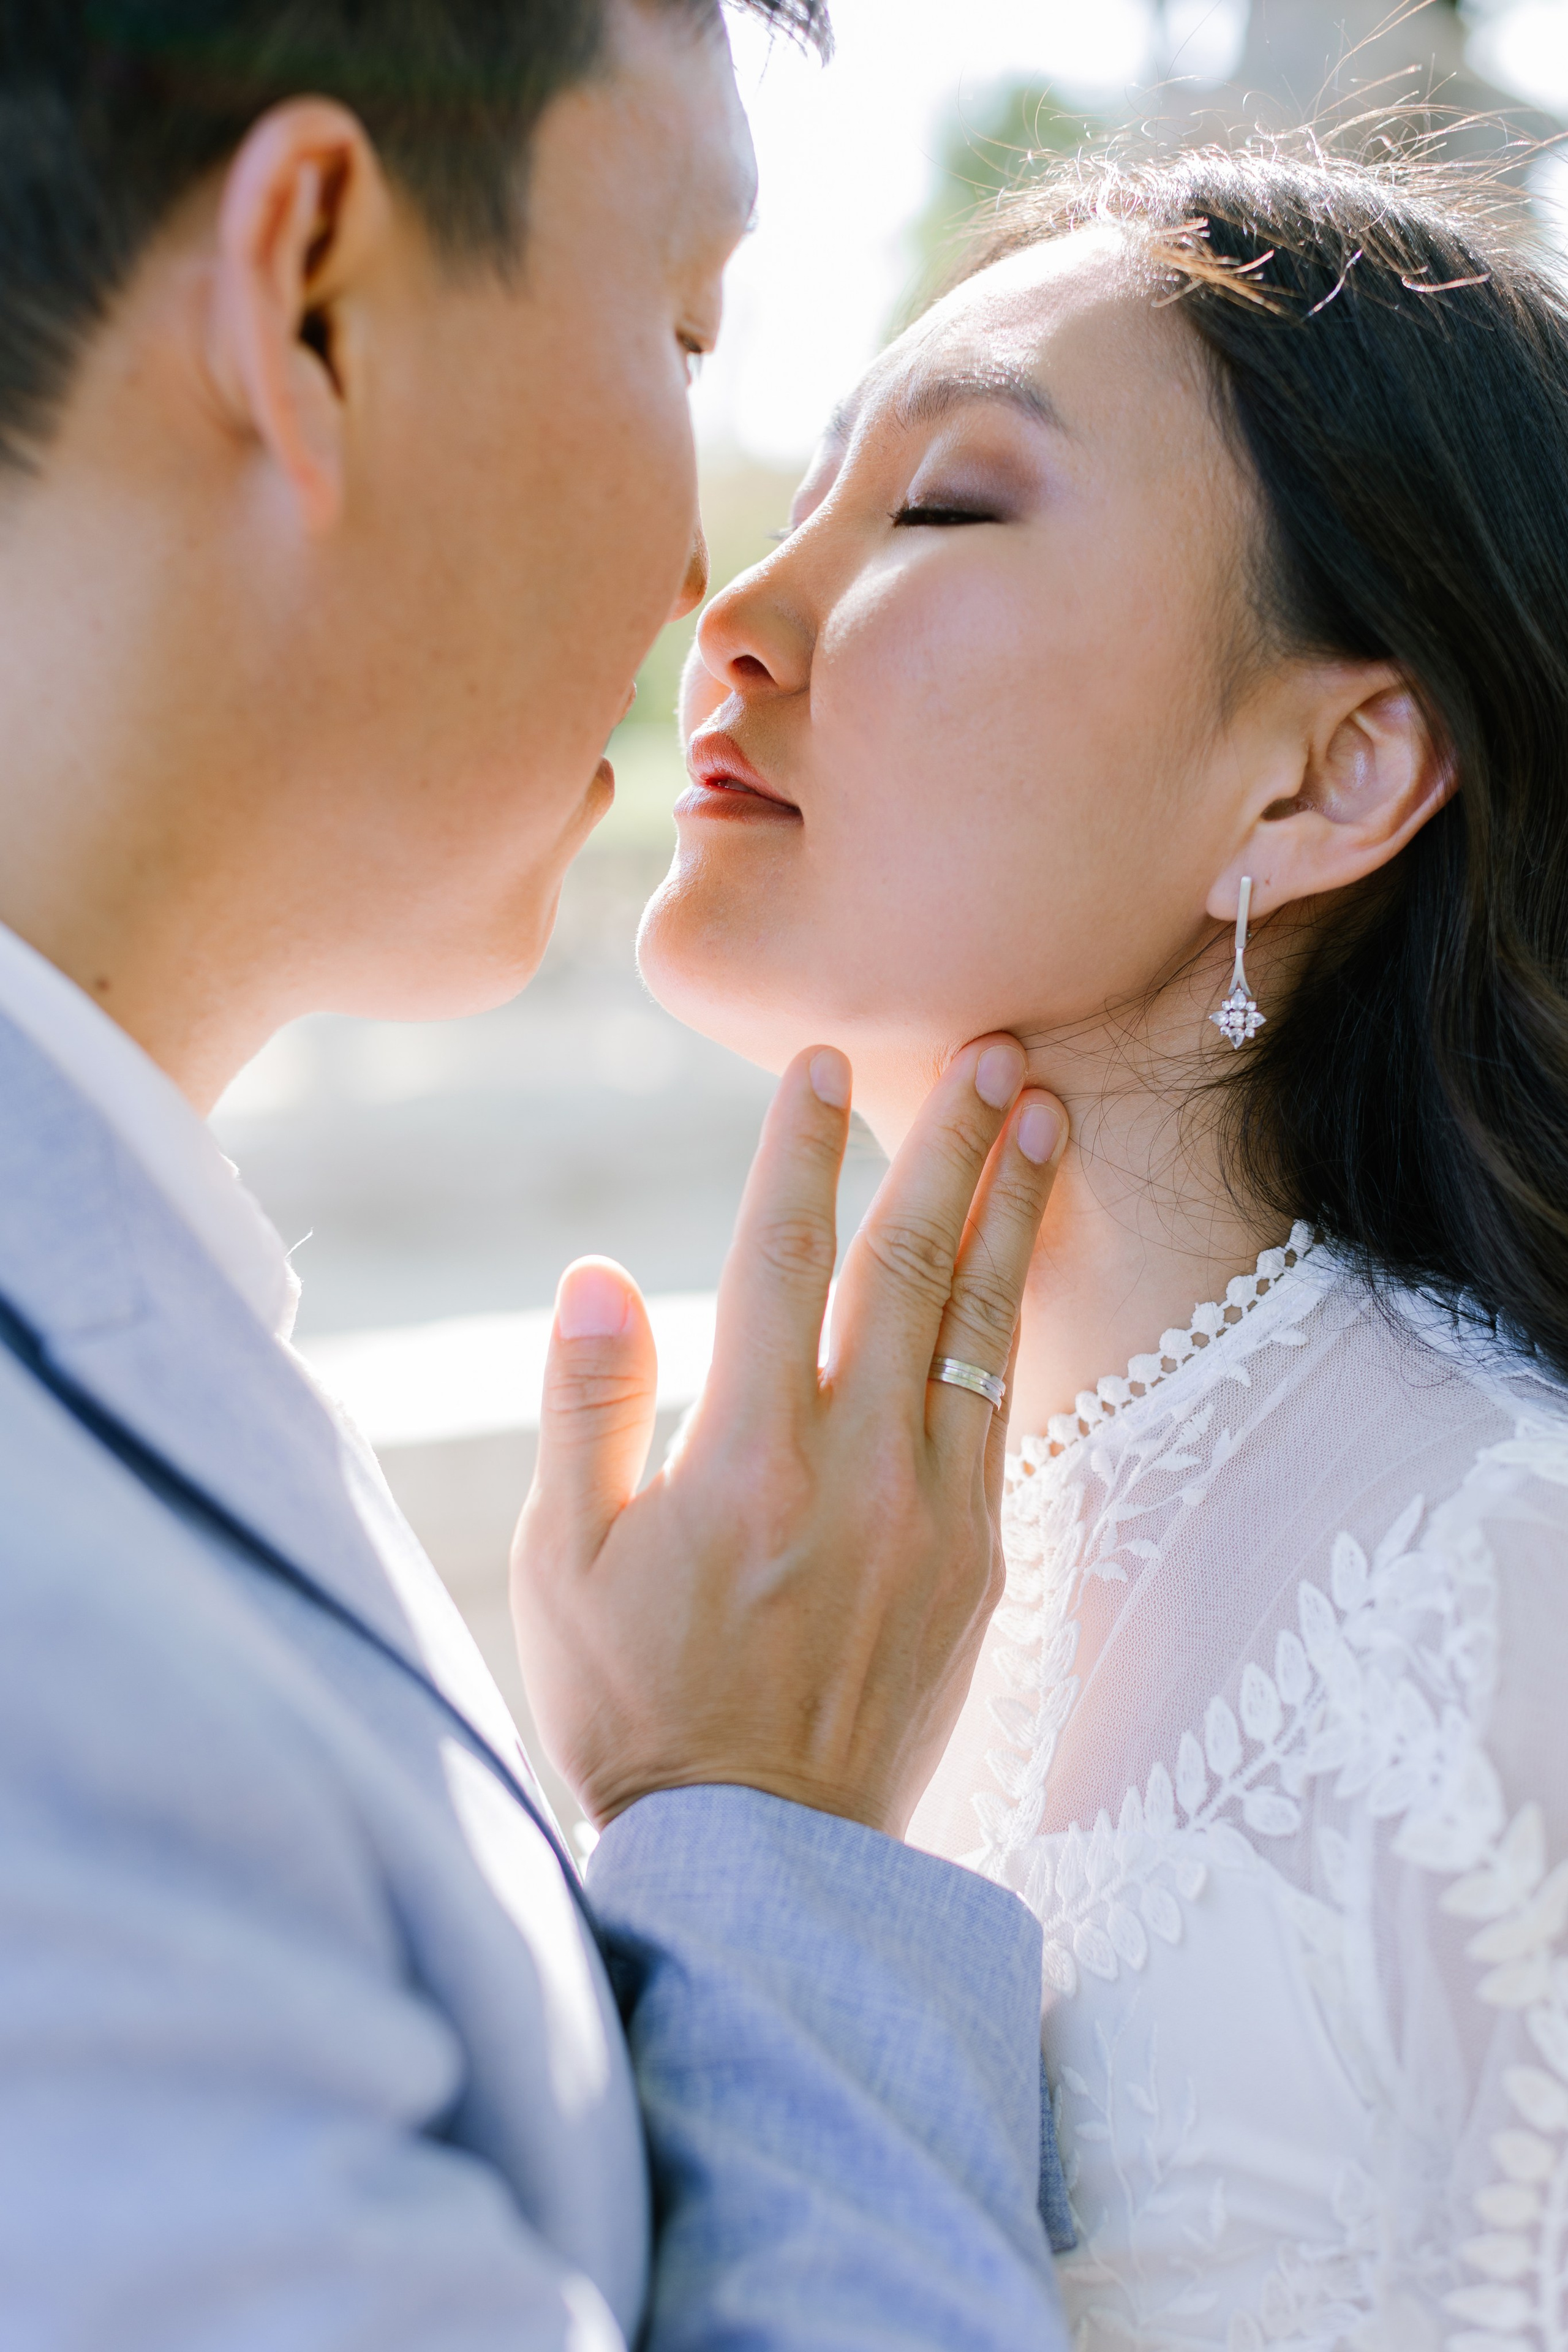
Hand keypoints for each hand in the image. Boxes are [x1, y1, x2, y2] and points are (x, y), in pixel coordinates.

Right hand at [510, 1039, 1066, 1836]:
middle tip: (995, 1047)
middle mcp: (855, 1472)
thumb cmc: (638, 1707)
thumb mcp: (567, 1569)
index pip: (777, 1262)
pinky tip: (1034, 1255)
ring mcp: (934, 1515)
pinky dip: (1021, 1316)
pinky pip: (1007, 1407)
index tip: (825, 1063)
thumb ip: (587, 1411)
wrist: (766, 1859)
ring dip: (1015, 1209)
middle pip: (909, 1268)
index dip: (802, 1152)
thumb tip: (600, 1273)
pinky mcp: (981, 1561)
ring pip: (982, 1326)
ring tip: (1048, 1111)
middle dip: (951, 1146)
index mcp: (744, 1462)